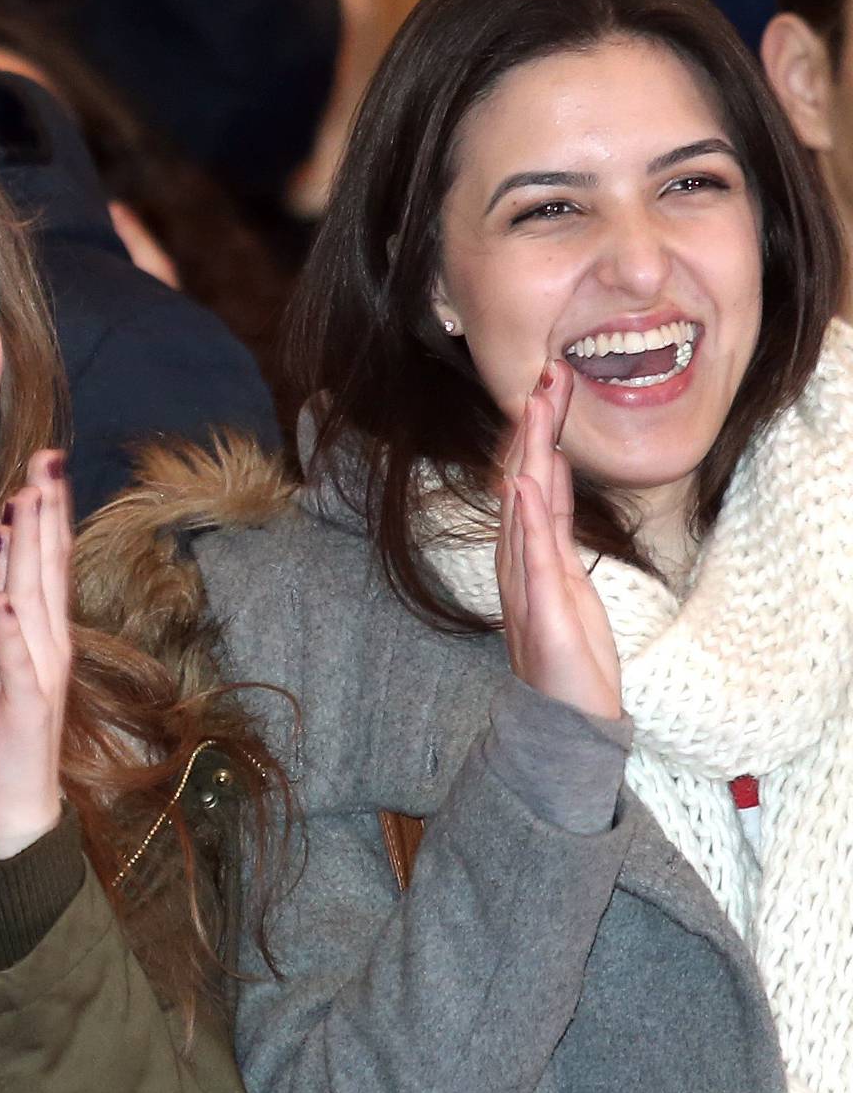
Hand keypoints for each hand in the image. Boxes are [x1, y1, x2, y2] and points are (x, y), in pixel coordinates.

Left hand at [0, 451, 73, 856]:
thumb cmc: (1, 740)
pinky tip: (3, 602)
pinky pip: (18, 667)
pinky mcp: (26, 711)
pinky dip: (10, 634)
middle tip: (46, 461)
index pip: (39, 563)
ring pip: (37, 605)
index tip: (37, 464)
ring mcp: (39, 677)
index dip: (40, 514)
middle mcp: (45, 647)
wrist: (12, 810)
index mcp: (31, 635)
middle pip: (47, 569)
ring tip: (27, 509)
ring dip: (31, 557)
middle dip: (46, 515)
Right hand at [496, 362, 622, 722]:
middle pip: (524, 478)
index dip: (540, 430)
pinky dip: (528, 515)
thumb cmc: (571, 654)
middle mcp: (520, 557)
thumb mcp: (569, 576)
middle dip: (535, 426)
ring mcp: (527, 580)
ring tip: (535, 409)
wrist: (566, 718)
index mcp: (531, 548)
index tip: (552, 383)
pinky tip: (525, 481)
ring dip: (528, 455)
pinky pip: (532, 553)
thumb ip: (555, 525)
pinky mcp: (540, 605)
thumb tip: (550, 471)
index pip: (534, 477)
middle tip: (548, 374)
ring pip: (524, 504)